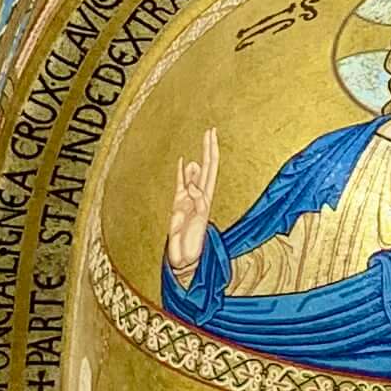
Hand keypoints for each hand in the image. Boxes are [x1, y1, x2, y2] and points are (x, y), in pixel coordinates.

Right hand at [166, 129, 220, 273]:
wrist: (184, 259)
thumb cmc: (194, 245)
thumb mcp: (198, 222)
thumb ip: (196, 203)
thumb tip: (193, 184)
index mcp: (206, 198)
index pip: (210, 169)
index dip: (211, 152)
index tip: (212, 135)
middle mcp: (199, 196)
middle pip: (205, 167)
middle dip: (208, 149)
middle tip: (210, 131)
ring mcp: (188, 200)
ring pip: (192, 175)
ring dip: (196, 161)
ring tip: (203, 145)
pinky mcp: (178, 206)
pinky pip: (179, 185)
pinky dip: (181, 173)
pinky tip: (183, 162)